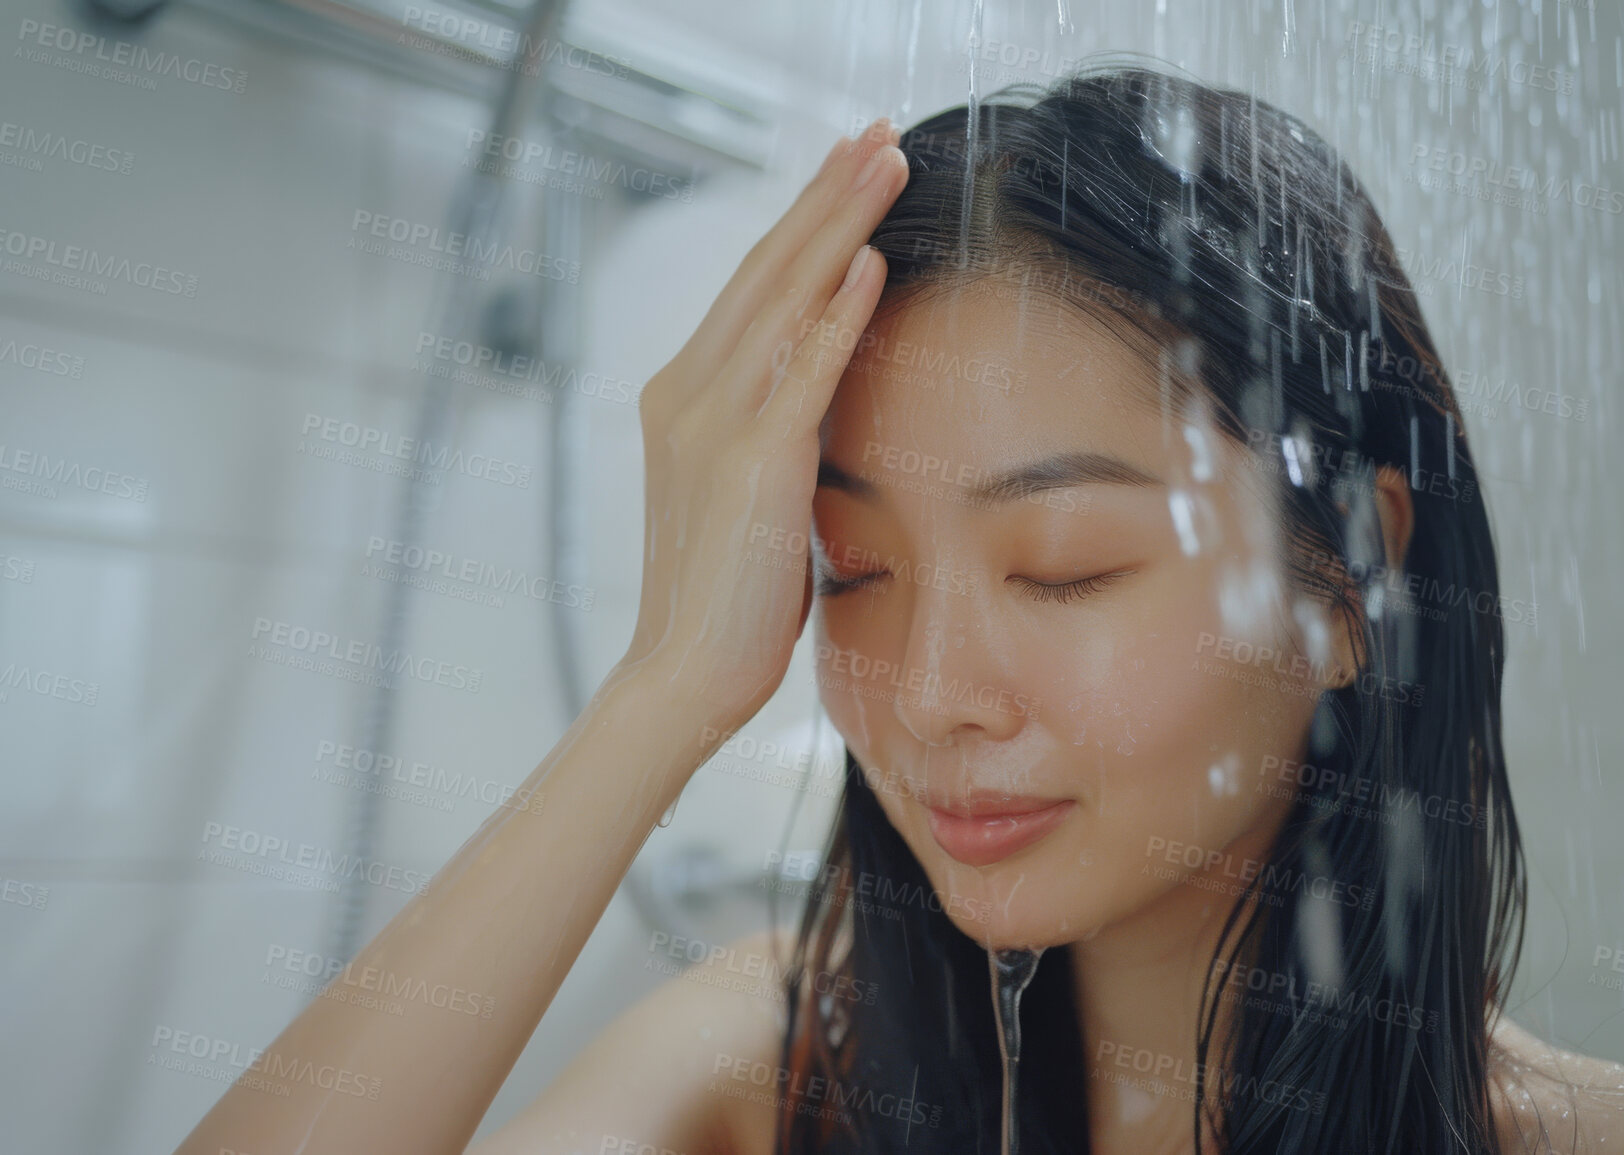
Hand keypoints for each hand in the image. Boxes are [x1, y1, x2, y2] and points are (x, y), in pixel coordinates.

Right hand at [622, 118, 908, 734]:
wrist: (681, 677)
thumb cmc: (726, 597)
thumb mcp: (746, 493)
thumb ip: (772, 431)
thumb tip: (822, 392)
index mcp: (682, 397)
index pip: (754, 288)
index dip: (803, 222)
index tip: (848, 171)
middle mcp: (686, 394)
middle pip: (767, 271)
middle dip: (826, 195)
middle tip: (877, 133)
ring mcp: (712, 425)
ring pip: (784, 301)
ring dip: (840, 225)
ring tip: (887, 163)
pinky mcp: (750, 465)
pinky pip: (801, 373)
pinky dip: (838, 314)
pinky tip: (872, 261)